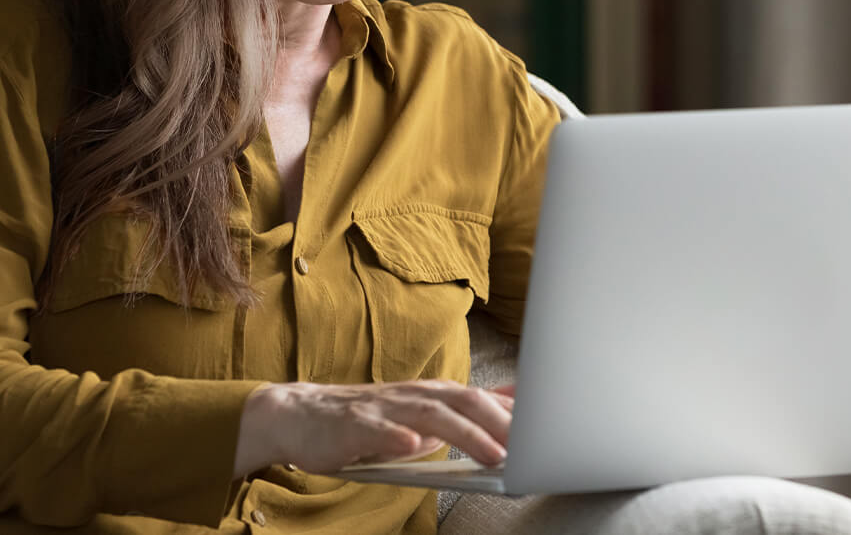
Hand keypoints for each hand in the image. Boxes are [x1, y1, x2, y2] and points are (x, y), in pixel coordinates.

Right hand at [233, 379, 514, 476]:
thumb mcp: (422, 412)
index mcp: (431, 395)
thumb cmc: (368, 420)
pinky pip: (378, 431)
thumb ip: (464, 409)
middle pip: (463, 401)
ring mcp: (383, 410)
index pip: (481, 398)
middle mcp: (413, 396)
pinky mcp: (353, 426)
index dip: (516, 412)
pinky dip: (398, 437)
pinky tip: (413, 446)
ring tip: (491, 454)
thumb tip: (513, 402)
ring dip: (465, 434)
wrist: (300, 416)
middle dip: (500, 423)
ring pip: (430, 416)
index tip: (549, 423)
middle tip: (531, 446)